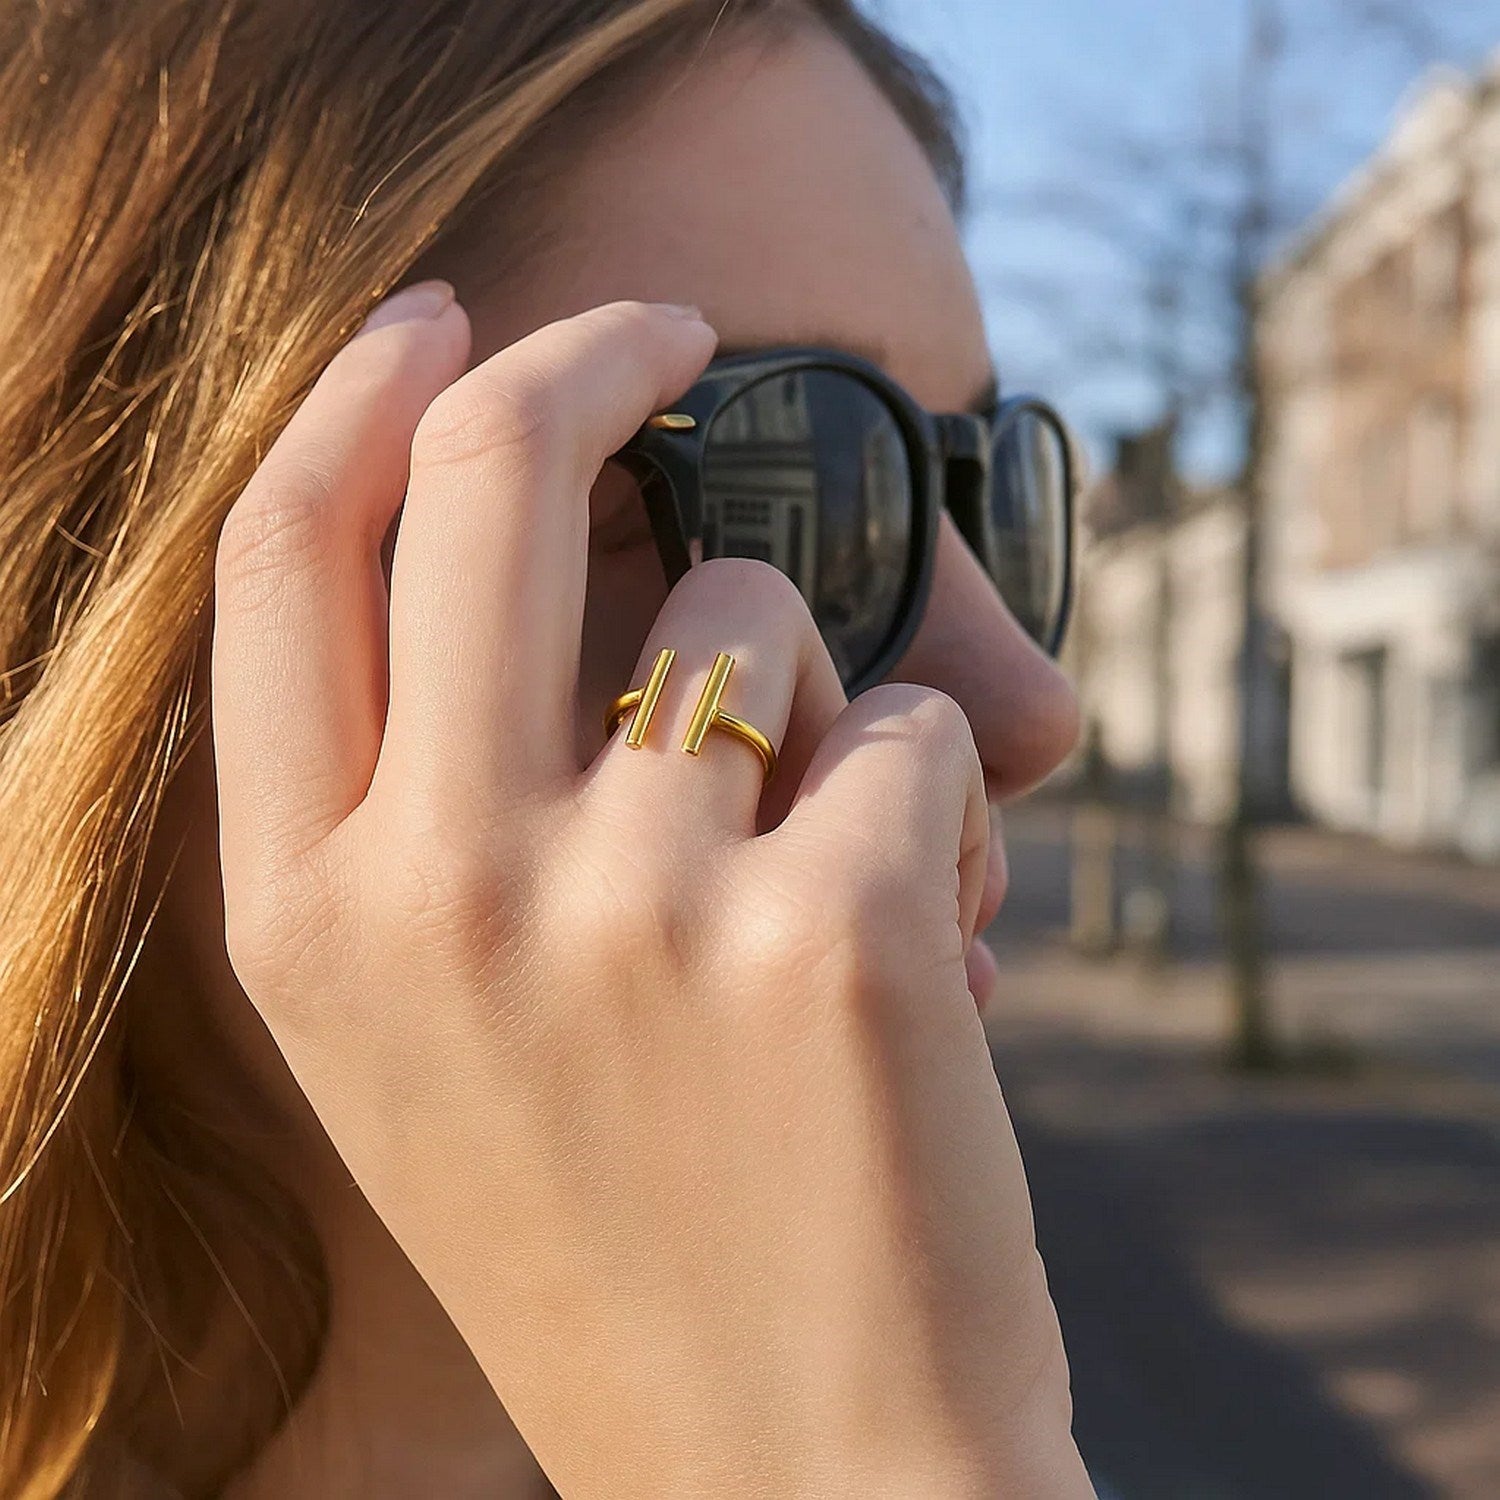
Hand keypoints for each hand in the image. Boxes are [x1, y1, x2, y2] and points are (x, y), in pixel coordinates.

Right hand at [211, 289, 1092, 1497]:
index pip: (281, 561)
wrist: (805, 1474)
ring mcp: (633, 901)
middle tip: (664, 324)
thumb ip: (434, 807)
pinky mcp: (834, 925)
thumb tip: (536, 559)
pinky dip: (935, 806)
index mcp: (311, 919)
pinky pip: (909, 730)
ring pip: (754, 617)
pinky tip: (918, 957)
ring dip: (807, 702)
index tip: (437, 311)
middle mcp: (442, 890)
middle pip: (482, 476)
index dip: (352, 395)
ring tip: (812, 882)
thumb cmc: (626, 1235)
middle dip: (581, 349)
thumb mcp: (435, 1034)